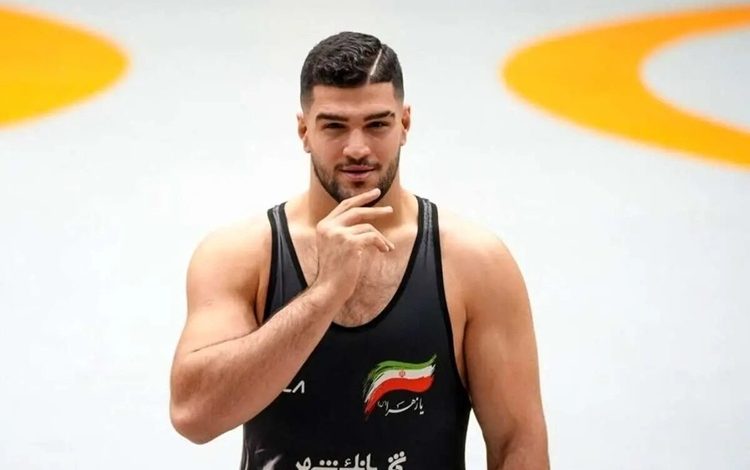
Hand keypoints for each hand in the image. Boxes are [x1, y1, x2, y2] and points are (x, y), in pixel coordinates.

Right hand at [312, 188, 395, 303]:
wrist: (328, 288)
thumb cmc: (334, 271)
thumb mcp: (333, 246)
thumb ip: (342, 232)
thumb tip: (365, 224)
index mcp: (323, 225)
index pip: (344, 206)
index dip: (360, 199)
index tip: (374, 194)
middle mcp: (329, 226)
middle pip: (356, 210)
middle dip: (375, 209)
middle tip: (390, 210)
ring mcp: (339, 233)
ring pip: (368, 227)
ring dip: (381, 238)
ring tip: (387, 247)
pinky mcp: (350, 243)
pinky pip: (373, 237)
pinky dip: (381, 243)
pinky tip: (385, 250)